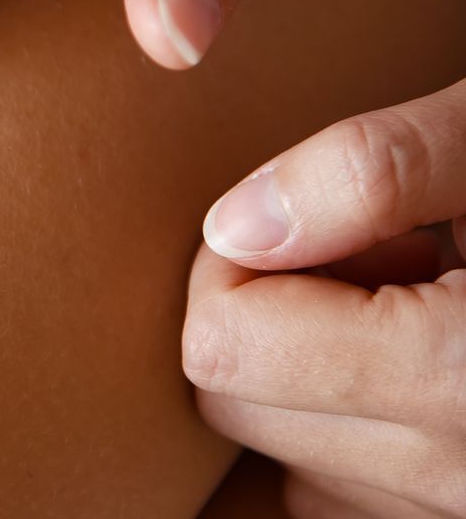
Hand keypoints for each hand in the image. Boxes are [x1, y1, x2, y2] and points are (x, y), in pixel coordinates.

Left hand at [183, 79, 465, 516]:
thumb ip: (368, 172)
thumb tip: (233, 228)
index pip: (222, 348)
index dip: (231, 263)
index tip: (303, 214)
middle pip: (236, 406)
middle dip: (268, 314)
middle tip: (371, 248)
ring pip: (289, 458)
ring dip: (314, 373)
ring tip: (420, 296)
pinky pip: (353, 493)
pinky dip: (361, 423)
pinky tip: (437, 355)